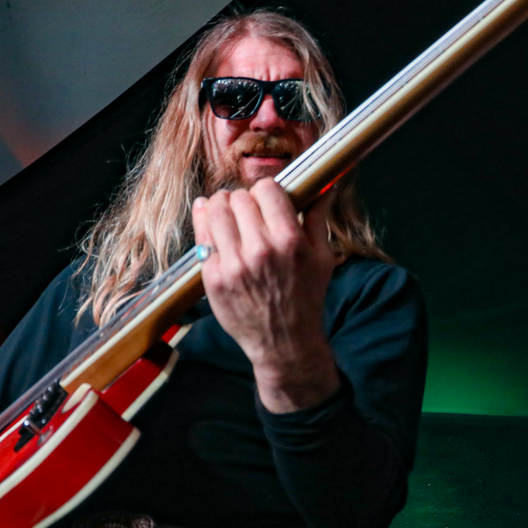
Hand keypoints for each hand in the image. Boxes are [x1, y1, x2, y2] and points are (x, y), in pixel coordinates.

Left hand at [193, 180, 339, 411]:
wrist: (284, 343)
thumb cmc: (306, 298)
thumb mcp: (322, 258)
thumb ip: (318, 217)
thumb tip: (326, 185)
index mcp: (289, 241)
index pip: (267, 189)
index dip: (267, 191)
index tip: (268, 199)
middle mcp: (259, 250)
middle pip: (239, 197)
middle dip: (244, 200)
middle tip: (248, 211)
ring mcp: (232, 265)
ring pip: (214, 210)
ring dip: (220, 206)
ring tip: (227, 212)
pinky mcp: (212, 278)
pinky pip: (200, 236)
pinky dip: (204, 223)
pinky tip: (211, 222)